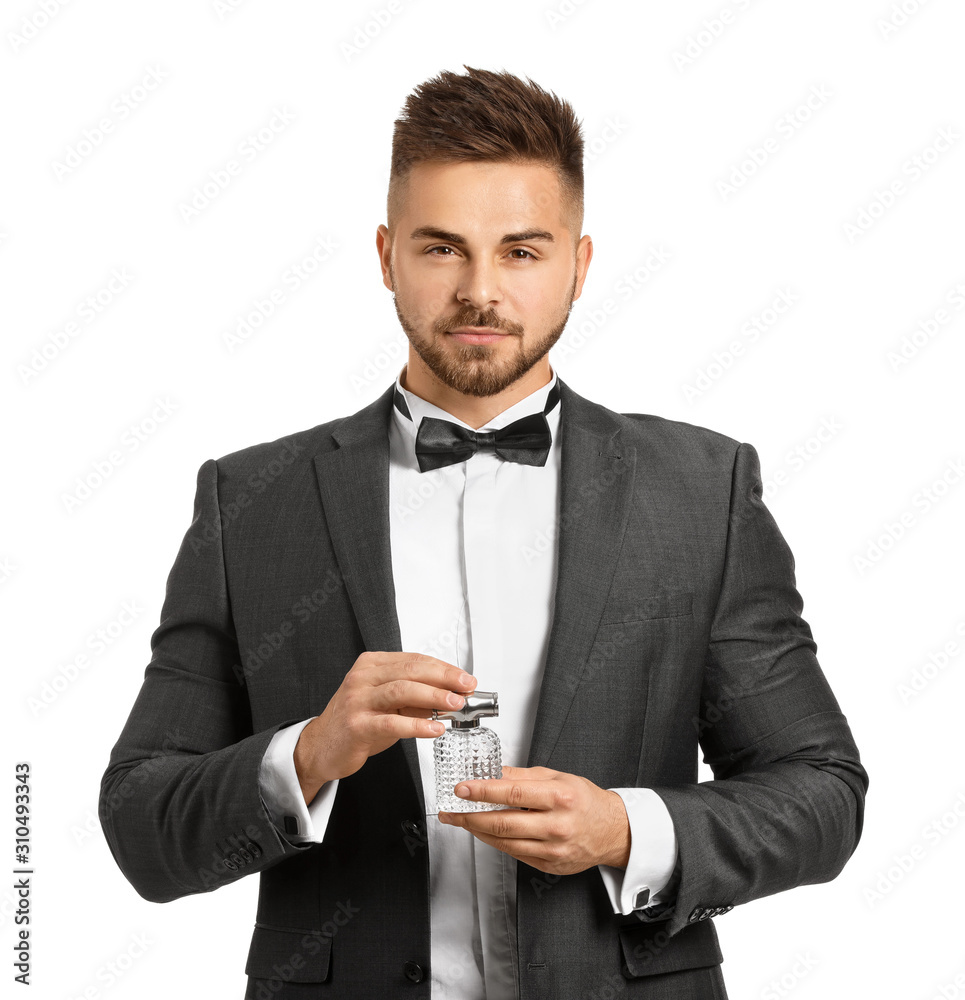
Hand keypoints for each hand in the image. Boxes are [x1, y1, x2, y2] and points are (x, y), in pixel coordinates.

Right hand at [293, 652, 475, 803]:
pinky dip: (417, 725)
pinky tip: (434, 729)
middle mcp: (362, 677)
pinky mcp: (356, 725)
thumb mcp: (386, 703)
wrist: (321, 747)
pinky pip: (391, 722)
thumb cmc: (357, 722)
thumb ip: (414, 697)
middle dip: (444, 678)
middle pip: (410, 670)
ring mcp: (357, 700)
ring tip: (455, 704)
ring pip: (401, 690)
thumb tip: (451, 697)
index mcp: (371, 665)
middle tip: (466, 688)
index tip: (465, 678)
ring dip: (433, 696)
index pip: (414, 660)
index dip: (444, 668)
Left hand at [438, 765, 630, 873]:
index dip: (483, 791)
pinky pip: (514, 854)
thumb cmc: (585, 800)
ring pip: (505, 842)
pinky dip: (495, 842)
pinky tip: (484, 831)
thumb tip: (492, 772)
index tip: (462, 788)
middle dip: (470, 816)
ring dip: (477, 831)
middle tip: (452, 809)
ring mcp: (553, 849)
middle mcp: (557, 825)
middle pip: (504, 822)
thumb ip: (523, 776)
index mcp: (560, 797)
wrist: (613, 831)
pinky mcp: (549, 865)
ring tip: (461, 820)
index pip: (513, 793)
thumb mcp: (557, 777)